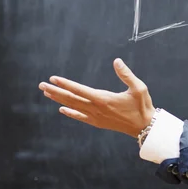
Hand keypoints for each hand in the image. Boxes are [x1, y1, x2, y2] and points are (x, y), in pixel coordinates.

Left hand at [38, 58, 155, 137]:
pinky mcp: (98, 123)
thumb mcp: (139, 88)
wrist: (144, 127)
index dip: (66, 84)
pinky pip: (80, 117)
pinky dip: (70, 113)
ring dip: (59, 100)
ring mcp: (96, 117)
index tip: (54, 79)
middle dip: (56, 91)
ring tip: (47, 94)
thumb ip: (126, 74)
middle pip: (71, 99)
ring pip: (73, 107)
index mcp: (104, 99)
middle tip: (42, 85)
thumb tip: (117, 61)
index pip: (80, 90)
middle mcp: (97, 109)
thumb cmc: (142, 106)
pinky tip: (62, 110)